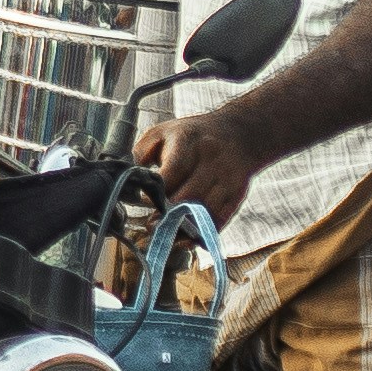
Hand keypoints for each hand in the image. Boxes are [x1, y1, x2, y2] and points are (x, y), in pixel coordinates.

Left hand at [135, 108, 254, 228]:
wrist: (240, 133)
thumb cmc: (194, 136)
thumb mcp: (164, 132)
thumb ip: (142, 152)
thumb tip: (132, 176)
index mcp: (188, 142)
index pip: (170, 175)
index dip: (155, 193)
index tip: (144, 201)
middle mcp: (210, 160)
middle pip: (187, 197)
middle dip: (166, 215)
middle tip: (151, 225)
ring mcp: (226, 178)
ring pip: (203, 212)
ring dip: (182, 228)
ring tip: (166, 234)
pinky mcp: (236, 194)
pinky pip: (219, 220)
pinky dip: (202, 234)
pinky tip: (186, 238)